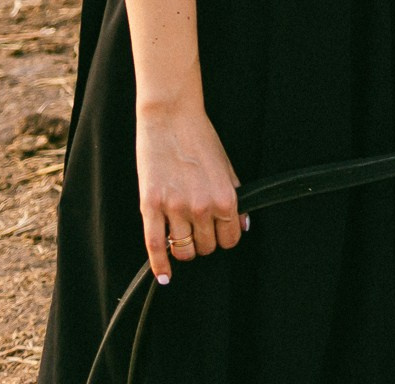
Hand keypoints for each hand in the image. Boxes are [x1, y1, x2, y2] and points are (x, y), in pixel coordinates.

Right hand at [137, 100, 242, 283]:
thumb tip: (244, 225)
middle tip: (200, 231)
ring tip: (183, 241)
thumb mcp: (227, 167)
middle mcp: (202, 207)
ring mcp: (175, 208)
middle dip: (206, 242)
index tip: (219, 234)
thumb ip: (237, 198)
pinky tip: (163, 276)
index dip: (225, 238)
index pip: (230, 238)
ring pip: (184, 250)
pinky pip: (155, 245)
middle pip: (207, 246)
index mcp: (225, 197)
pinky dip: (160, 265)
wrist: (171, 118)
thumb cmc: (201, 139)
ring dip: (186, 250)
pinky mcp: (151, 206)